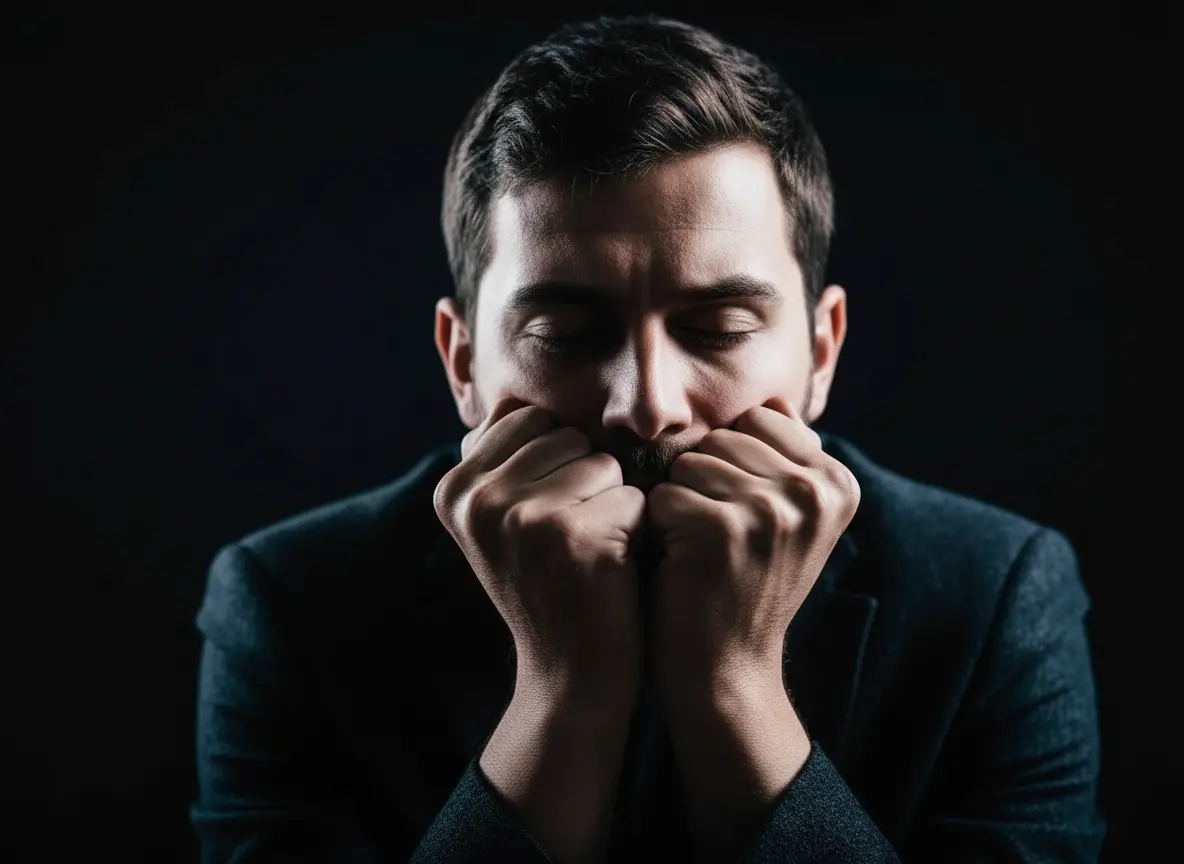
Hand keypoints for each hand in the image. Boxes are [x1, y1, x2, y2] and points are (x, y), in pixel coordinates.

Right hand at [433, 395, 648, 701]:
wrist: (572, 675)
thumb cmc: (554, 583)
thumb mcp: (506, 519)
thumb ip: (506, 454)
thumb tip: (519, 385)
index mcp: (453, 488)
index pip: (529, 418)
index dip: (558, 464)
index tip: (546, 520)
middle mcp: (474, 498)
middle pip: (567, 435)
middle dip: (587, 482)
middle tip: (571, 542)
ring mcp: (517, 516)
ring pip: (603, 462)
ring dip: (613, 504)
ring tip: (590, 553)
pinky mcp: (568, 535)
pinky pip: (633, 496)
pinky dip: (637, 531)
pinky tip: (611, 572)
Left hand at [646, 396, 860, 695]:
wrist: (728, 670)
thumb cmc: (744, 583)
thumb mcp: (788, 518)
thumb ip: (786, 458)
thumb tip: (773, 399)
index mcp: (839, 481)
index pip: (759, 419)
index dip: (732, 463)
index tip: (745, 518)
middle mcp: (816, 491)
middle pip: (722, 437)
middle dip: (704, 482)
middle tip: (720, 541)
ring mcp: (773, 510)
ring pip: (689, 462)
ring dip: (680, 504)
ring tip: (703, 551)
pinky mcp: (724, 529)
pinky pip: (663, 494)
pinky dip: (659, 529)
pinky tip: (684, 565)